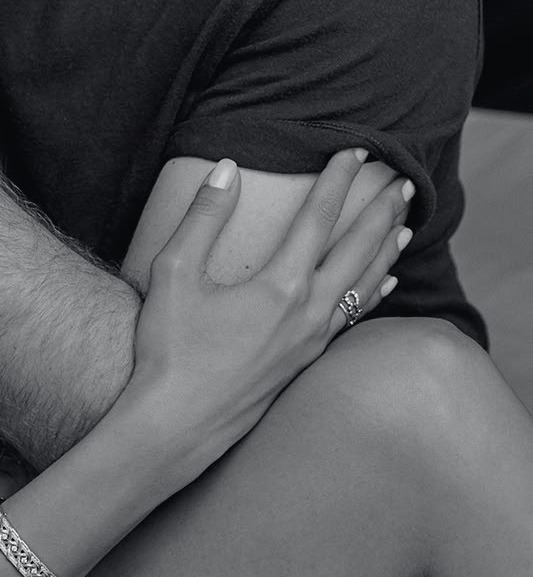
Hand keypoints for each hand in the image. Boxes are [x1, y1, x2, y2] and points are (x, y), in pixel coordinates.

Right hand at [124, 150, 411, 470]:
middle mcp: (309, 313)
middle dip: (380, 211)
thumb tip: (226, 168)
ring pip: (363, 285)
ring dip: (385, 250)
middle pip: (358, 250)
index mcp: (281, 286)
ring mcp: (312, 340)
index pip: (318, 218)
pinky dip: (374, 293)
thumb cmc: (171, 349)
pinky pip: (354, 318)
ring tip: (405, 224)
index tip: (354, 151)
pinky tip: (384, 283)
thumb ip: (203, 216)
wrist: (177, 425)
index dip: (338, 180)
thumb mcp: (174, 273)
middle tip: (402, 181)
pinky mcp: (307, 361)